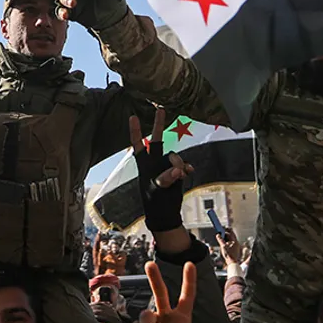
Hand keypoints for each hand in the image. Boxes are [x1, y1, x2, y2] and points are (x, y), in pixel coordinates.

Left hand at [129, 108, 192, 235]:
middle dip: (159, 125)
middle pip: (157, 140)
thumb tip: (177, 171)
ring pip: (174, 156)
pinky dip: (187, 168)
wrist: (165, 213)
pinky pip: (184, 165)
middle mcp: (155, 162)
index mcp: (144, 165)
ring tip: (179, 175)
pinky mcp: (178, 172)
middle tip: (160, 109)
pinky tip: (189, 173)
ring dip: (178, 163)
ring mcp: (167, 166)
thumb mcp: (155, 192)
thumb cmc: (154, 202)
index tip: (133, 117)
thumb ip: (165, 179)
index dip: (135, 131)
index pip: (138, 145)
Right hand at [217, 231, 241, 267]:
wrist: (232, 263)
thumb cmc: (229, 255)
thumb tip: (218, 235)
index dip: (227, 230)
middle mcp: (236, 243)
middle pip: (232, 236)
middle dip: (227, 233)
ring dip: (227, 237)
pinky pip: (231, 243)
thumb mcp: (223, 246)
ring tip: (222, 237)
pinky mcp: (234, 249)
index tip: (223, 227)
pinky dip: (227, 241)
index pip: (231, 233)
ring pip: (231, 239)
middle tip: (222, 231)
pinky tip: (224, 243)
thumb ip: (220, 240)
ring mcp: (236, 246)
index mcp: (235, 242)